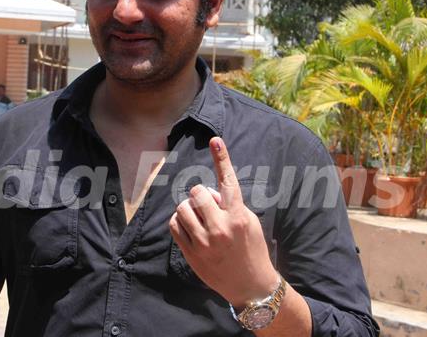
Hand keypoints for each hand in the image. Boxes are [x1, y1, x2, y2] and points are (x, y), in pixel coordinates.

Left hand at [169, 137, 277, 307]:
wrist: (252, 286)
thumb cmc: (252, 249)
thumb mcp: (250, 222)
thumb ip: (231, 204)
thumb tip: (209, 193)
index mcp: (239, 216)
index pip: (228, 181)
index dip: (222, 158)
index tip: (215, 140)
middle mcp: (221, 227)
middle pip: (197, 193)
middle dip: (200, 196)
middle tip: (209, 208)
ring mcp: (205, 242)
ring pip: (183, 208)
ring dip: (189, 210)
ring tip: (200, 220)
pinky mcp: (192, 254)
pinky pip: (174, 225)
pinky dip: (179, 222)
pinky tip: (190, 229)